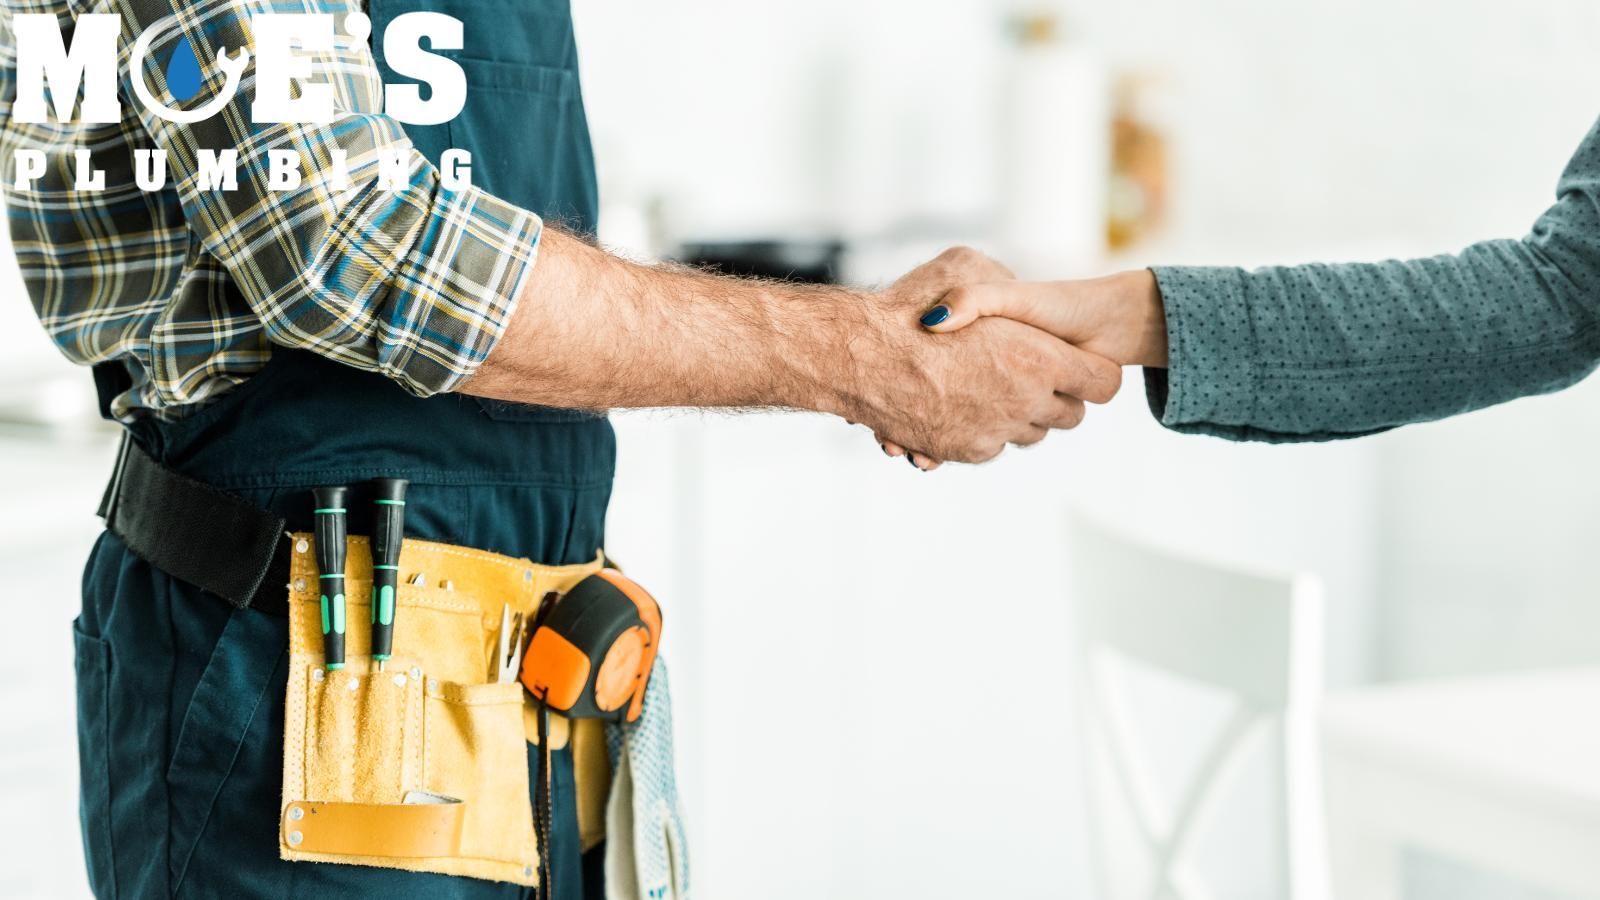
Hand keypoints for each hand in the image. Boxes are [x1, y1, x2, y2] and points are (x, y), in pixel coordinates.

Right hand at [879, 270, 1165, 468]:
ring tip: (991, 386)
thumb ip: (999, 281)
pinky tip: (960, 403)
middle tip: (1032, 373)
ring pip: (1031, 434)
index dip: (1092, 373)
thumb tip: (1012, 293)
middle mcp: (1025, 401)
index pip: (1102, 383)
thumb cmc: (910, 307)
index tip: (1077, 364)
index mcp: (1039, 358)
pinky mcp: (967, 451)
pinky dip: (982, 429)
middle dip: (1057, 397)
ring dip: (1020, 414)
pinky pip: (993, 446)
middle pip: (1070, 416)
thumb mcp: (964, 267)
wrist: (861, 358)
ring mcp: (996, 431)